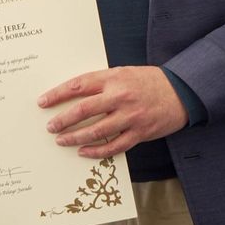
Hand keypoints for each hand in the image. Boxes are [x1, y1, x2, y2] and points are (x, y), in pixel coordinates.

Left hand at [38, 65, 187, 157]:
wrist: (181, 92)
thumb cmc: (148, 81)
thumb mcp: (123, 73)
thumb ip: (101, 82)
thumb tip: (72, 93)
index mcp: (114, 78)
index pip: (78, 85)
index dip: (57, 94)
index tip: (42, 102)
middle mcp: (120, 97)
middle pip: (83, 110)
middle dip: (62, 120)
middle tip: (50, 127)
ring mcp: (131, 117)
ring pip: (96, 131)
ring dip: (75, 137)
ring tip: (61, 140)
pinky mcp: (140, 133)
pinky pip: (114, 146)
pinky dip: (96, 151)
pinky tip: (84, 152)